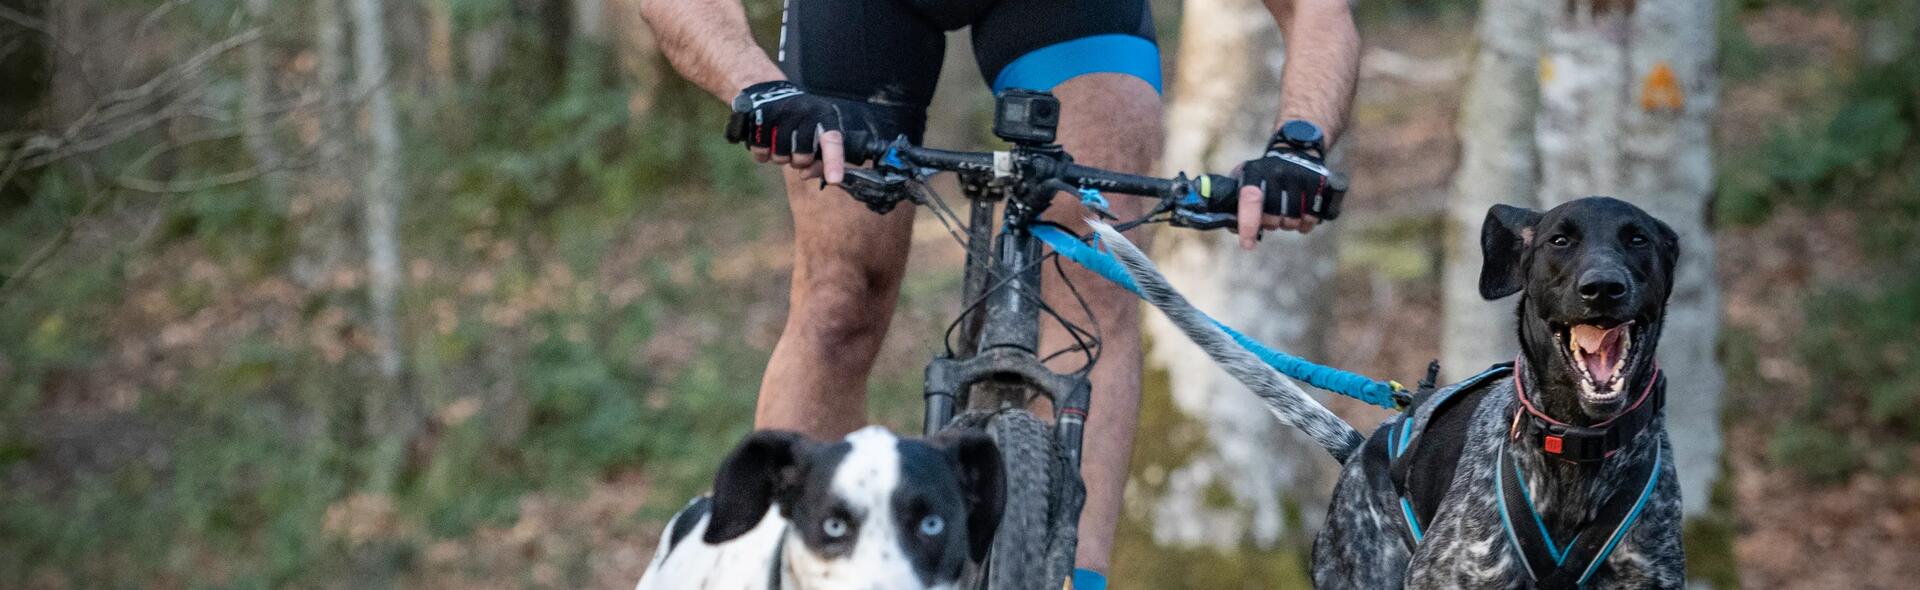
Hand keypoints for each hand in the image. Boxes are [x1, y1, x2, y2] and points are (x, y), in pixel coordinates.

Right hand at [726, 81, 875, 183]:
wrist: (768, 92)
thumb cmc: (799, 123)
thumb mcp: (816, 137)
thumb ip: (818, 162)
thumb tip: (805, 174)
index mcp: (825, 115)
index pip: (832, 140)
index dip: (834, 162)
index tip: (835, 179)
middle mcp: (805, 110)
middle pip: (802, 156)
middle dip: (799, 162)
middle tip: (796, 151)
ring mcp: (781, 111)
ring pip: (780, 156)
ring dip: (779, 158)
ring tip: (780, 143)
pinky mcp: (759, 114)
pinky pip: (761, 150)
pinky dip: (762, 153)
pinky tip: (766, 142)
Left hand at [1233, 120, 1343, 248]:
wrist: (1296, 149)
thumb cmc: (1265, 174)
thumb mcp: (1245, 178)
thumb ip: (1235, 202)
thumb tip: (1234, 228)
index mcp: (1255, 171)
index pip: (1250, 199)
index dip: (1248, 224)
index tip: (1247, 245)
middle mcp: (1278, 171)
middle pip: (1273, 217)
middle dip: (1271, 224)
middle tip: (1273, 218)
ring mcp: (1300, 175)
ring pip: (1294, 220)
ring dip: (1290, 225)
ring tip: (1288, 216)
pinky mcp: (1319, 181)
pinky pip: (1313, 216)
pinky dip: (1307, 224)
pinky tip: (1303, 218)